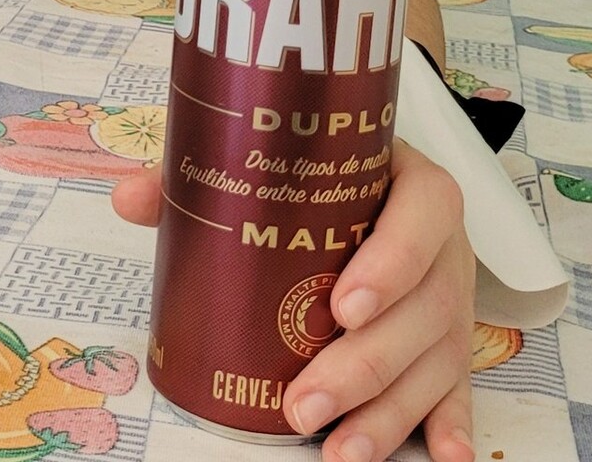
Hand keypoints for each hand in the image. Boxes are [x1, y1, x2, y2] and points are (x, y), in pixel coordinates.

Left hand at [114, 138, 475, 461]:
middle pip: (424, 308)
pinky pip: (460, 388)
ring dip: (391, 413)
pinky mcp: (454, 343)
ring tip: (340, 450)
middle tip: (305, 405)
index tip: (344, 306)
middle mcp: (442, 245)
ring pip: (437, 360)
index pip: (421, 214)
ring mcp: (453, 298)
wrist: (373, 174)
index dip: (392, 262)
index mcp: (410, 183)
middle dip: (364, 367)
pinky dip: (452, 422)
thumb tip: (131, 198)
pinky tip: (441, 455)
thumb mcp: (275, 160)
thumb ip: (203, 169)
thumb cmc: (321, 173)